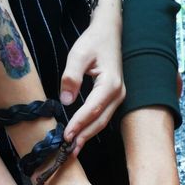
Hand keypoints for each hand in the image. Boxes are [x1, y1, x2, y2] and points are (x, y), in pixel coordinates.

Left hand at [60, 16, 124, 150]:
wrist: (109, 32)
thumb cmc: (94, 41)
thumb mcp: (79, 54)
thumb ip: (71, 76)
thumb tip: (66, 100)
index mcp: (110, 83)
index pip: (93, 109)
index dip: (79, 124)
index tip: (66, 136)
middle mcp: (118, 93)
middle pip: (100, 120)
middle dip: (84, 136)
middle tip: (68, 152)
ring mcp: (119, 96)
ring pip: (103, 120)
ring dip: (88, 134)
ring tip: (73, 148)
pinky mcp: (114, 96)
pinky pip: (103, 115)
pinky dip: (92, 126)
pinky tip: (81, 133)